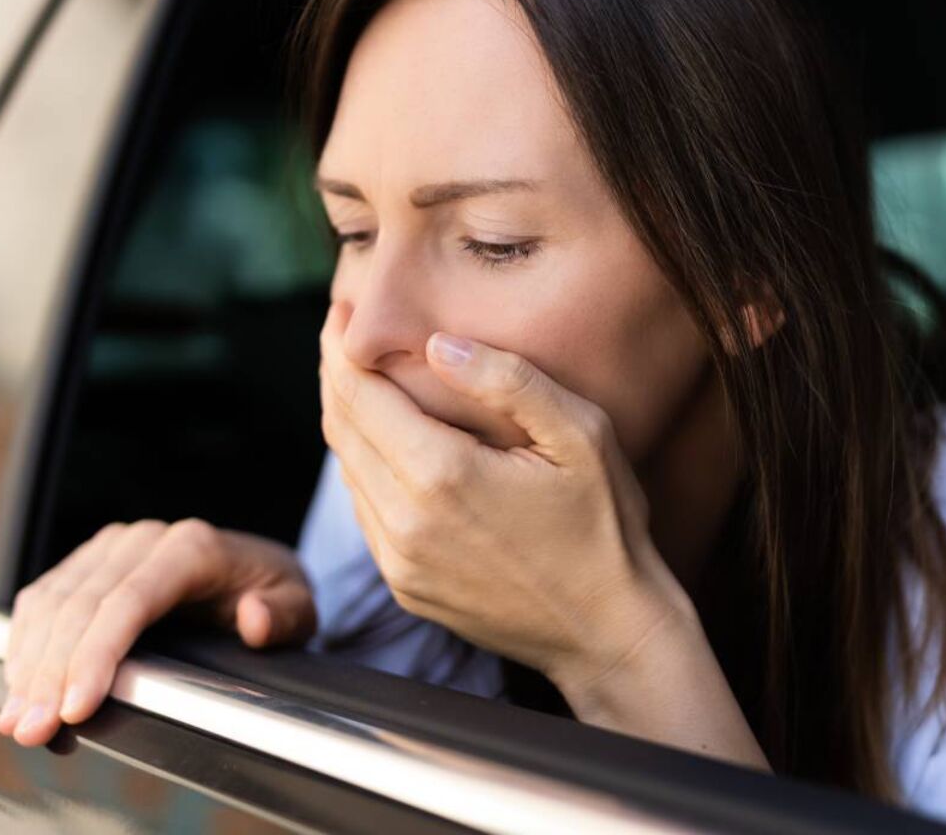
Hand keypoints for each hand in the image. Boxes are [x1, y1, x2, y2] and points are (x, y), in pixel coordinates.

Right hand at [0, 518, 314, 745]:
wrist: (254, 568)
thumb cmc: (272, 592)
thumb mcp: (298, 606)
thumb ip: (283, 616)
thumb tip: (254, 619)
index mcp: (192, 548)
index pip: (128, 601)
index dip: (95, 655)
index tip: (76, 707)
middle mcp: (143, 540)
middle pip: (80, 607)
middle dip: (51, 674)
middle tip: (33, 728)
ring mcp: (110, 549)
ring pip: (52, 603)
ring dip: (29, 665)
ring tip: (18, 719)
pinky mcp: (87, 563)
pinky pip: (43, 599)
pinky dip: (25, 644)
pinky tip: (19, 684)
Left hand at [317, 300, 688, 694]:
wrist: (610, 634)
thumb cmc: (607, 528)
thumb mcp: (581, 436)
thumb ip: (508, 381)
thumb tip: (438, 344)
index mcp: (442, 475)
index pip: (358, 394)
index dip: (340, 347)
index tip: (339, 311)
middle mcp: (405, 523)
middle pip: (340, 429)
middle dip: (335, 375)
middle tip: (340, 334)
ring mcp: (399, 562)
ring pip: (347, 471)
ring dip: (347, 421)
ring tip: (362, 381)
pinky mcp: (405, 587)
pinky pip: (367, 513)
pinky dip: (366, 469)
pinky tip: (389, 445)